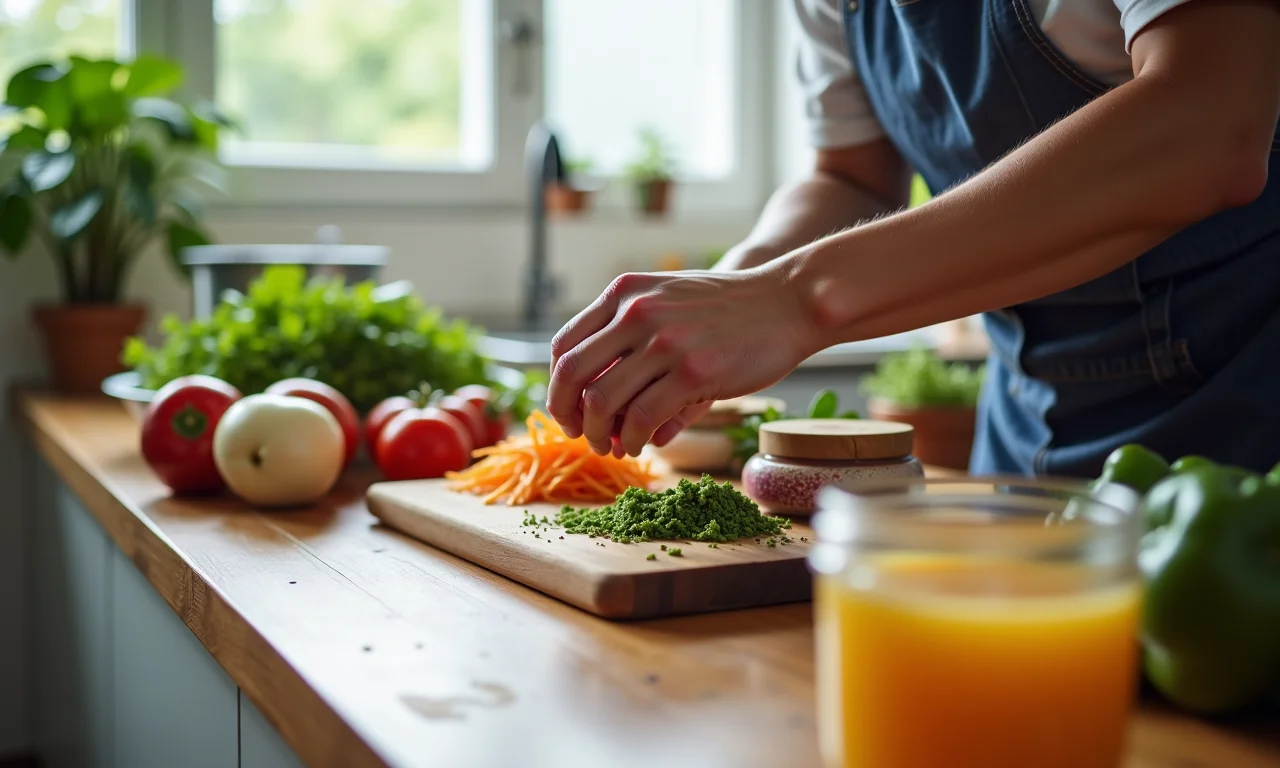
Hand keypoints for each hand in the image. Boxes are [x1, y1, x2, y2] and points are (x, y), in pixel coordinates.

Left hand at [546, 264, 817, 456]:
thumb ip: (630, 343)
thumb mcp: (668, 304)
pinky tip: (641, 446)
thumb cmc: (727, 310)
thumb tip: (597, 406)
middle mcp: (636, 312)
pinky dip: (633, 440)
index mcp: (624, 293)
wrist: (787, 301)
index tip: (567, 409)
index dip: (557, 386)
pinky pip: (641, 418)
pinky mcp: (693, 372)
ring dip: (598, 435)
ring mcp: (664, 342)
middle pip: (572, 375)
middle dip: (566, 414)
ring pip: (602, 402)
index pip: (565, 345)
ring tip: (612, 446)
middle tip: (578, 435)